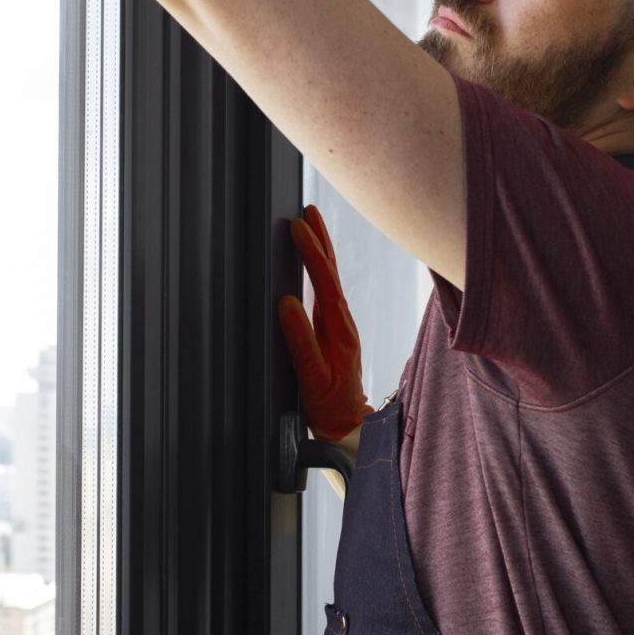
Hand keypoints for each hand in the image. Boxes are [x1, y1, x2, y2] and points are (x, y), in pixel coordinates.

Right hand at [277, 205, 374, 443]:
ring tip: (310, 223)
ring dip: (322, 249)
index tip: (298, 227)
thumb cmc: (329, 405)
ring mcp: (340, 324)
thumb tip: (286, 303)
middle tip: (307, 210)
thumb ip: (301, 341)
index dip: (312, 253)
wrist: (347, 424)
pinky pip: (327, 289)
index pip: (325, 282)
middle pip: (333, 272)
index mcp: (339, 329)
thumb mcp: (312, 376)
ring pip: (331, 278)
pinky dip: (320, 268)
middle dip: (321, 239)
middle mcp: (342, 322)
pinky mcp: (333, 329)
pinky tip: (314, 260)